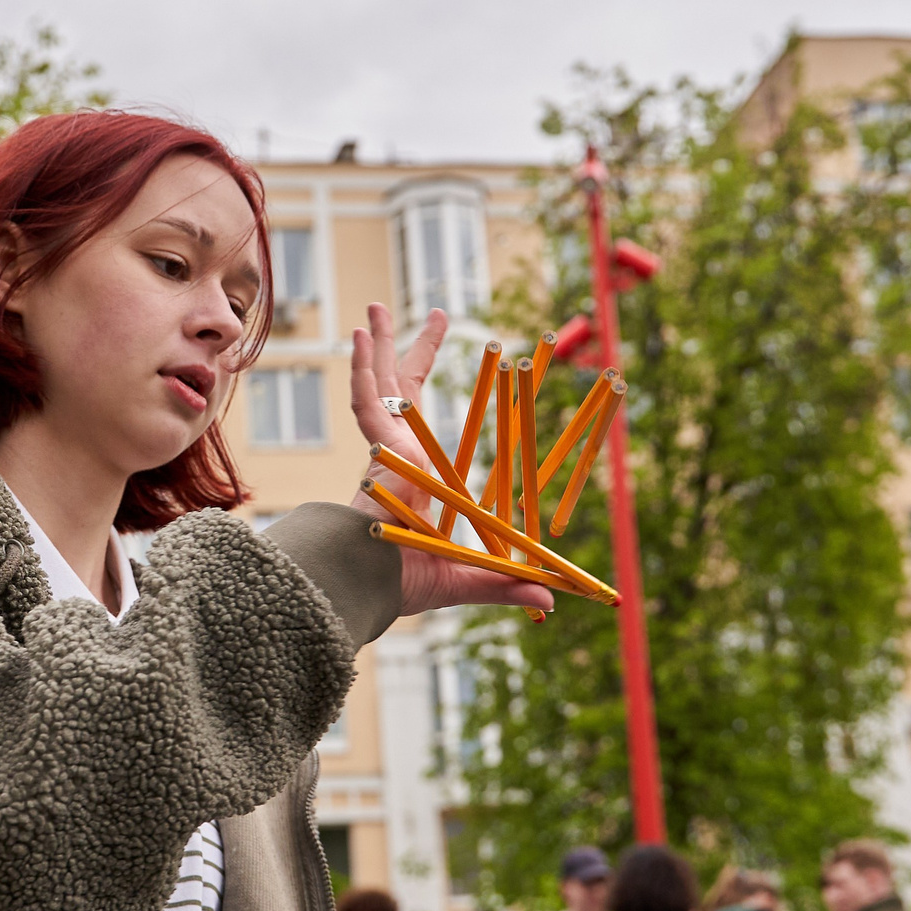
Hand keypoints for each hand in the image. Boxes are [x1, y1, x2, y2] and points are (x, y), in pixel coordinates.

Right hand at [347, 304, 555, 617]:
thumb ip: (506, 583)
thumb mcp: (468, 579)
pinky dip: (361, 372)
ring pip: (379, 385)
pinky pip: (365, 403)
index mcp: (416, 473)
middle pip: (402, 389)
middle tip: (435, 315)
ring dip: (377, 346)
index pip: (426, 417)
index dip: (445, 387)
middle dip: (409, 350)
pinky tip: (357, 338)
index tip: (480, 361)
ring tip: (374, 308)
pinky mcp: (375, 448)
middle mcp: (398, 454)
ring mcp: (384, 448)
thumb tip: (553, 602)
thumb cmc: (407, 585)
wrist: (372, 586)